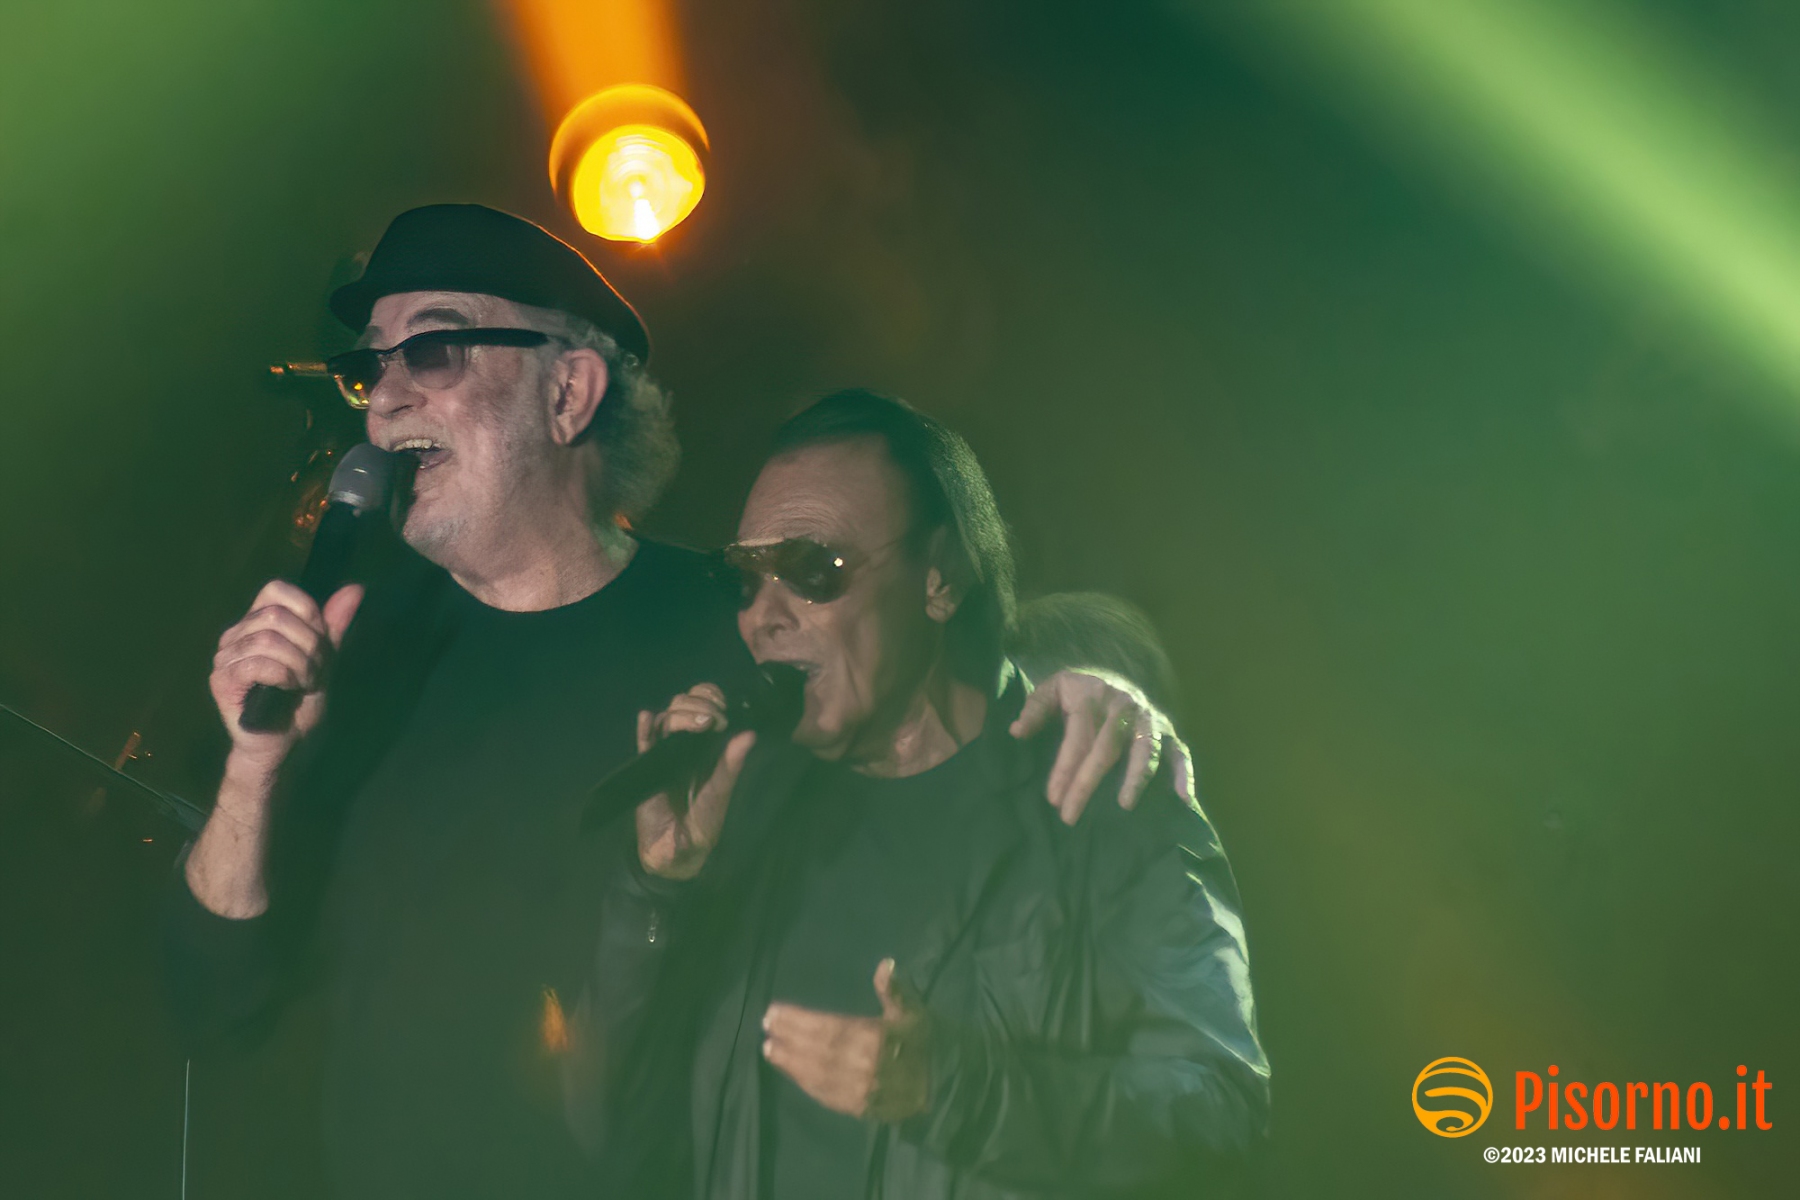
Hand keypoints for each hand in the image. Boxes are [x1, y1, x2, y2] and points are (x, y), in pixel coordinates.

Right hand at [210, 580, 362, 766]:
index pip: (277, 590)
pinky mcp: (222, 680)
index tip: (319, 645)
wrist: (285, 742)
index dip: (307, 613)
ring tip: (302, 684)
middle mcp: (236, 633)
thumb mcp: (324, 659)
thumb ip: (334, 625)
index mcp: (257, 621)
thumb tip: (355, 589)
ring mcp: (225, 656)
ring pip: (268, 641)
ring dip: (299, 665)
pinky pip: (256, 665)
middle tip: (313, 673)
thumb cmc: (300, 701)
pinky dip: (283, 676)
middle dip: (309, 646)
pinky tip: (288, 688)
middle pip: (277, 617)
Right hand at [634, 684, 755, 879]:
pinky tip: (647, 718)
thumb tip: (750, 734)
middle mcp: (684, 744)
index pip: (705, 705)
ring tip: (697, 722)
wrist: (680, 847)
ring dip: (679, 714)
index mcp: (705, 745)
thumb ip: (732, 763)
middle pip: (683, 706)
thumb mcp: (721, 790)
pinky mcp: (646, 767)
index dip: (711, 697)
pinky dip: (645, 729)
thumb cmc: (704, 819)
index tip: (723, 707)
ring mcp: (664, 753)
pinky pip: (643, 742)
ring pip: (665, 720)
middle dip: (698, 703)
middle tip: (712, 719)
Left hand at [762, 958, 928, 1122]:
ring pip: (817, 1074)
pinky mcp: (858, 1109)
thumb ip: (895, 990)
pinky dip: (805, 1083)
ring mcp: (859, 1091)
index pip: (828, 1027)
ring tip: (769, 1050)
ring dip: (790, 1063)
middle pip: (818, 1050)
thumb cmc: (924, 1042)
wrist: (943, 1086)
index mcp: (875, 1039)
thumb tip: (885, 964)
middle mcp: (863, 1066)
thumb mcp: (913, 1012)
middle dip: (789, 1038)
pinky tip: (791, 1072)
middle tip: (766, 1027)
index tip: (775, 1011)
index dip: (799, 1020)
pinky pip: (826, 1096)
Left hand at [1009, 668, 1193, 824]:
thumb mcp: (1054, 688)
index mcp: (1093, 697)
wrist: (1117, 673)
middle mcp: (1123, 707)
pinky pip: (1180, 752)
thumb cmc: (1080, 691)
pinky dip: (1184, 774)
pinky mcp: (1168, 730)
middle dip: (1087, 784)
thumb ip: (1035, 709)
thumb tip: (1017, 732)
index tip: (1053, 799)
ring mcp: (1148, 719)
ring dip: (1136, 777)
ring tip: (1124, 805)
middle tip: (1070, 816)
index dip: (1064, 769)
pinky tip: (1184, 799)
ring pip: (1144, 750)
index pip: (1077, 738)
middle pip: (1106, 749)